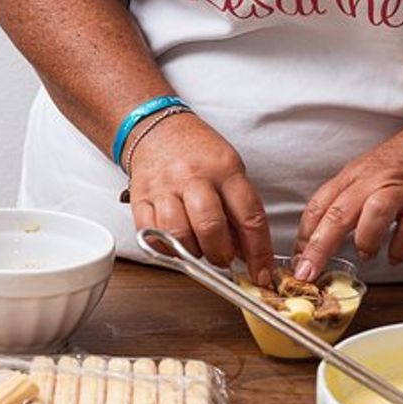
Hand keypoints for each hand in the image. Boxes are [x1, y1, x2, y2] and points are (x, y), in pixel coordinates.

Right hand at [127, 114, 274, 284]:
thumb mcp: (230, 170)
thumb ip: (239, 209)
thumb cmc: (197, 152)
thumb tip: (248, 253)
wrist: (156, 129)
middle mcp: (194, 177)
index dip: (259, 253)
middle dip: (221, 255)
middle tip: (223, 258)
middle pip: (211, 228)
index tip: (262, 274)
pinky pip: (152, 235)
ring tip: (199, 248)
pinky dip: (166, 249)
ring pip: (179, 235)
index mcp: (225, 169)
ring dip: (193, 254)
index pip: (250, 217)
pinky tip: (176, 244)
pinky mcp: (140, 198)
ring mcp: (165, 188)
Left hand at [292, 123, 402, 280]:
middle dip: (318, 247)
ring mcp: (402, 189)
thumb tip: (321, 236)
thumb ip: (346, 200)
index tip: (297, 260)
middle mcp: (374, 180)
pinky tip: (396, 256)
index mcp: (354, 174)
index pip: (319, 204)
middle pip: (338, 212)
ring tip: (365, 255)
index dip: (304, 235)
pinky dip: (401, 248)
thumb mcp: (367, 173)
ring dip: (365, 240)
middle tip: (308, 272)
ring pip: (373, 212)